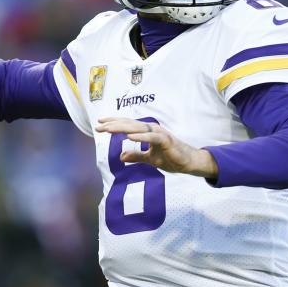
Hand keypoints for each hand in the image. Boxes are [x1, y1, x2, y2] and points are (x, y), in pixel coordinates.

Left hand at [95, 117, 218, 179]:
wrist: (189, 163)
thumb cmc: (171, 157)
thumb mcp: (149, 158)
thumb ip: (136, 156)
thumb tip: (121, 156)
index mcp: (148, 132)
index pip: (128, 126)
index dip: (114, 123)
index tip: (99, 124)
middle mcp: (152, 130)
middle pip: (129, 125)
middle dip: (113, 124)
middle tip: (98, 125)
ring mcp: (159, 134)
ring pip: (138, 129)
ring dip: (123, 128)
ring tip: (108, 129)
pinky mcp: (166, 141)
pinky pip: (152, 138)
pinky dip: (140, 137)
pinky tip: (128, 137)